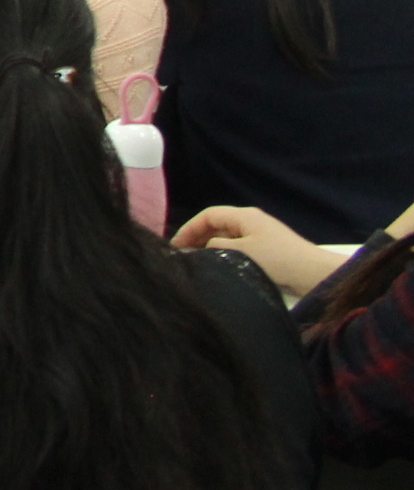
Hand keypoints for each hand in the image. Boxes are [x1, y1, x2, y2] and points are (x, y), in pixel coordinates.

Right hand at [175, 204, 348, 299]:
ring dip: (212, 248)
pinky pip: (238, 248)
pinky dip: (226, 255)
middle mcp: (251, 222)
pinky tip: (221, 268)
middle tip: (184, 256)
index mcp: (244, 216)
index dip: (189, 228)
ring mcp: (260, 236)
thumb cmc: (278, 259)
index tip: (176, 245)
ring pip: (227, 238)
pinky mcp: (267, 251)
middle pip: (217, 225)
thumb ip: (217, 247)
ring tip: (199, 263)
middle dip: (198, 238)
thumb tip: (201, 249)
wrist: (314, 274)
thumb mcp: (242, 252)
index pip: (208, 215)